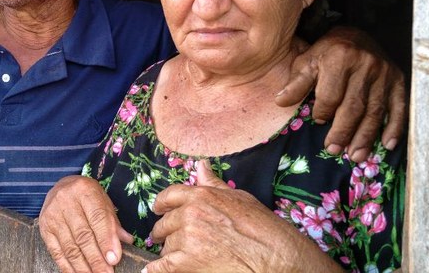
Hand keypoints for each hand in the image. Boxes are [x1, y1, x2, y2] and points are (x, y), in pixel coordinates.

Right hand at [39, 175, 132, 272]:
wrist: (61, 187)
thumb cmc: (87, 197)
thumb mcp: (103, 201)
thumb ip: (113, 222)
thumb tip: (127, 242)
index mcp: (85, 190)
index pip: (98, 218)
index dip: (106, 240)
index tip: (114, 259)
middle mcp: (66, 201)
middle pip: (83, 235)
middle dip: (96, 259)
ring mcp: (52, 215)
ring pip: (69, 247)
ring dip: (83, 266)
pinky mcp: (44, 229)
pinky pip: (56, 252)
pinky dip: (68, 267)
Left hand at [145, 160, 342, 272]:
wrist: (275, 256)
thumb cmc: (262, 228)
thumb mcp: (239, 198)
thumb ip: (214, 184)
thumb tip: (201, 166)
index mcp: (201, 196)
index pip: (170, 196)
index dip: (161, 203)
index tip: (158, 209)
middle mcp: (190, 215)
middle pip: (165, 223)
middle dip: (165, 232)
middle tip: (167, 238)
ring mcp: (187, 239)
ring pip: (166, 246)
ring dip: (171, 252)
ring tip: (183, 256)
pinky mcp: (186, 263)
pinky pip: (162, 267)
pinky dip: (156, 270)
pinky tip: (153, 271)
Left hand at [277, 26, 406, 161]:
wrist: (356, 36)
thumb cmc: (327, 52)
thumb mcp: (307, 61)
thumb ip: (296, 83)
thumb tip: (280, 102)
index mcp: (340, 57)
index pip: (330, 95)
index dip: (322, 111)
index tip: (318, 122)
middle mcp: (365, 64)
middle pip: (353, 106)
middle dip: (343, 132)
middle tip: (334, 150)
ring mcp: (384, 73)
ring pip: (375, 111)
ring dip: (366, 136)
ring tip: (356, 156)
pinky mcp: (398, 80)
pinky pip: (399, 106)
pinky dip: (395, 127)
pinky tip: (388, 144)